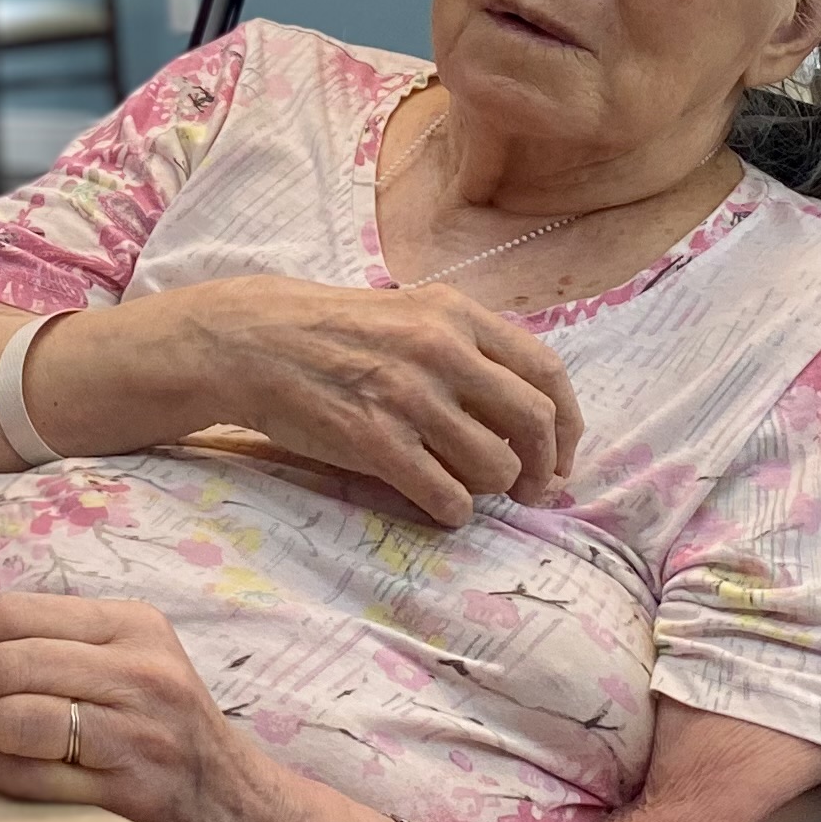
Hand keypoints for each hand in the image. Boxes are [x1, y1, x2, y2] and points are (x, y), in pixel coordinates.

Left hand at [0, 595, 295, 821]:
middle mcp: (139, 666)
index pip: (10, 613)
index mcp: (131, 624)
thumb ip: (58, 652)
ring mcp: (139, 727)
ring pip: (11, 716)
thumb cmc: (170, 741)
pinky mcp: (133, 788)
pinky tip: (0, 784)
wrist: (249, 816)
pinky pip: (29, 775)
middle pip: (3, 661)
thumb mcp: (133, 670)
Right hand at [150, 272, 583, 522]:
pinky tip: (439, 504)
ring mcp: (409, 397)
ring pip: (495, 466)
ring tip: (472, 489)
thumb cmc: (333, 329)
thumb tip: (528, 407)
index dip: (569, 422)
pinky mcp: (376, 441)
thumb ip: (467, 345)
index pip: (546, 371)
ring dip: (493, 490)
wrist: (251, 341)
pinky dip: (454, 512)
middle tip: (532, 489)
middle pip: (535, 423)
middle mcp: (441, 351)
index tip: (562, 453)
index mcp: (456, 314)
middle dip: (544, 467)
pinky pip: (446, 496)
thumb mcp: (409, 310)